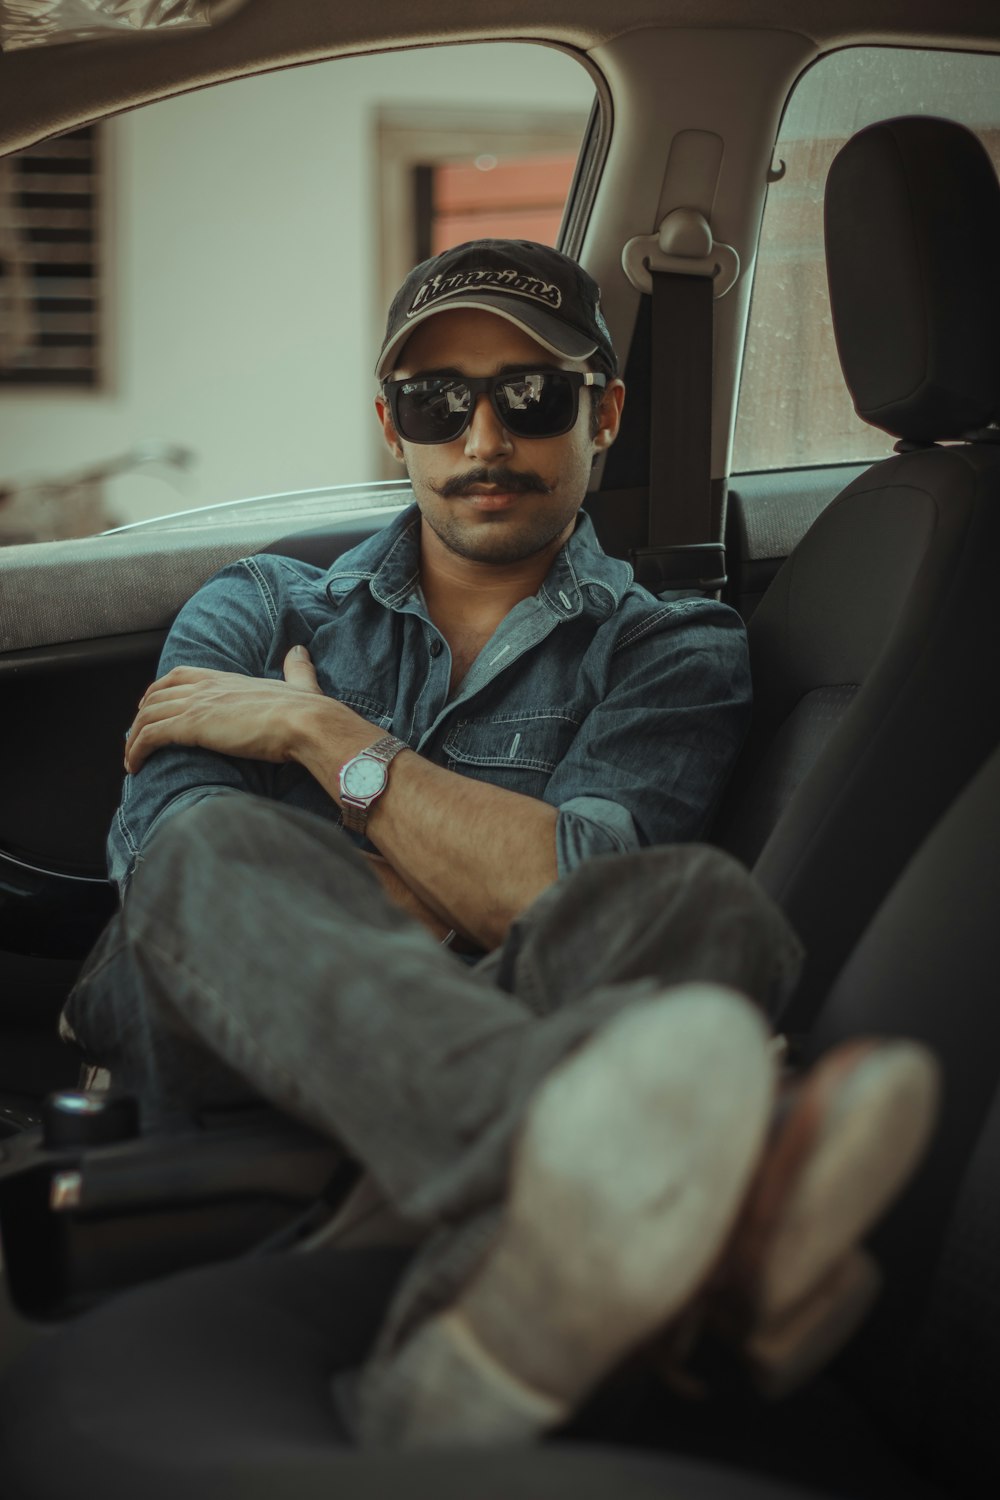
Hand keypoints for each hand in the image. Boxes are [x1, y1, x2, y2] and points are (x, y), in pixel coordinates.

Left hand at [125, 646, 334, 773]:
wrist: (304, 722)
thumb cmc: (305, 710)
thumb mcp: (299, 683)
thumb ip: (296, 669)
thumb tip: (300, 652)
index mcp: (225, 678)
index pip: (178, 676)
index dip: (159, 691)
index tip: (151, 707)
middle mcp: (205, 687)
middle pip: (155, 696)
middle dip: (140, 716)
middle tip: (136, 738)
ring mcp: (196, 705)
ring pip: (146, 716)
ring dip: (133, 739)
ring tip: (131, 760)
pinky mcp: (192, 726)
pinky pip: (149, 735)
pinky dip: (136, 750)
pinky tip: (135, 766)